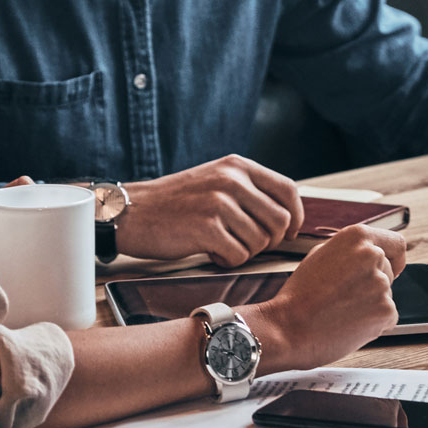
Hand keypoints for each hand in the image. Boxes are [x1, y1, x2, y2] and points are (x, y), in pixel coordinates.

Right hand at [114, 155, 304, 266]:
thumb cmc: (175, 202)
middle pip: (280, 220)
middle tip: (246, 244)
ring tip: (221, 245)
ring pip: (261, 241)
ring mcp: (220, 203)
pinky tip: (211, 253)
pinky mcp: (207, 228)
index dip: (296, 216)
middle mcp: (232, 180)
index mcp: (238, 166)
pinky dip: (228, 261)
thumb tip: (287, 216)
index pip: (288, 190)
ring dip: (245, 251)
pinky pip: (240, 255)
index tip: (289, 232)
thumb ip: (248, 190)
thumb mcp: (215, 180)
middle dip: (269, 240)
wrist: (131, 212)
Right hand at [250, 225, 405, 370]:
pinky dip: (374, 323)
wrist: (287, 328)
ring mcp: (381, 283)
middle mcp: (373, 255)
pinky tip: (349, 324)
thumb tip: (373, 254)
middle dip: (373, 284)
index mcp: (357, 237)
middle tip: (345, 297)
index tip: (391, 268)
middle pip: (389, 271)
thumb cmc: (300, 295)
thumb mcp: (320, 255)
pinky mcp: (385, 310)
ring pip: (386, 295)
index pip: (396, 244)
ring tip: (341, 311)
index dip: (394, 258)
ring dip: (371, 304)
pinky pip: (388, 317)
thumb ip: (350, 250)